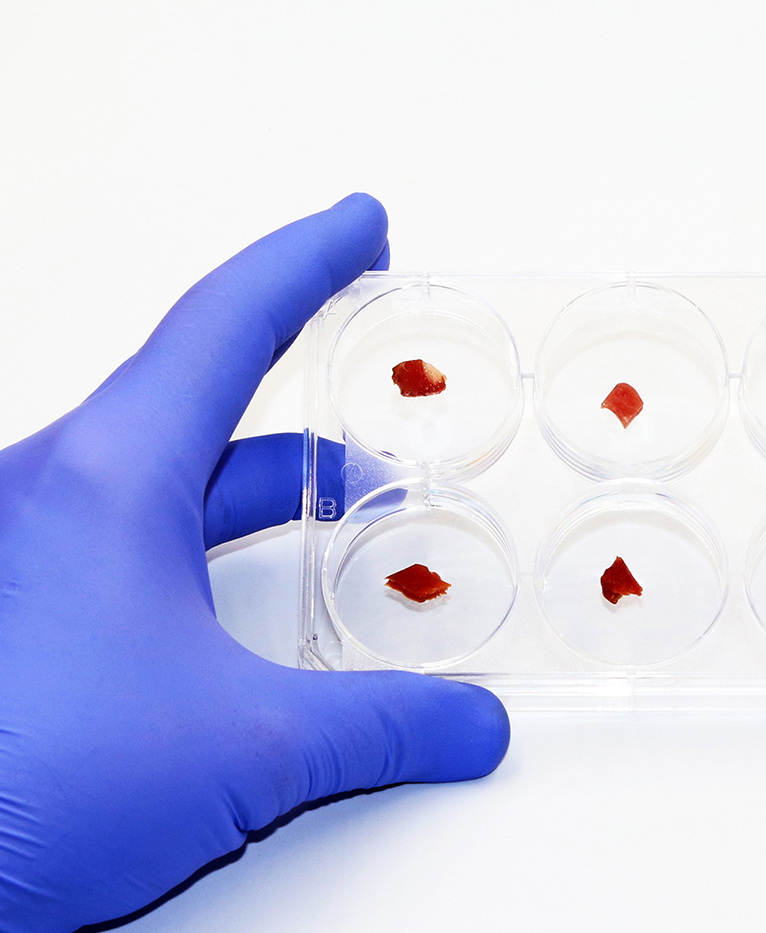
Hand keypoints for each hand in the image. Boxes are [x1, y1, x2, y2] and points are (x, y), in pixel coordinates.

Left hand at [0, 195, 509, 930]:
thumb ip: (382, 728)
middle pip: (197, 387)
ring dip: (256, 470)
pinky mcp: (13, 602)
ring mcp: (22, 544)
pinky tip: (244, 591)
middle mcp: (52, 491)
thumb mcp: (244, 751)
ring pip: (161, 469)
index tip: (361, 224)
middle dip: (296, 364)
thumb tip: (470, 725)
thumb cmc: (27, 782)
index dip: (308, 260)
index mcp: (108, 480)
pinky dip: (203, 531)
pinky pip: (126, 528)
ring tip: (344, 494)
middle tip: (357, 331)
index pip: (227, 323)